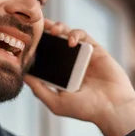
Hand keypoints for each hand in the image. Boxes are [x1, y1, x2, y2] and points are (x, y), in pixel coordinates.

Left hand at [25, 19, 134, 135]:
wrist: (112, 108)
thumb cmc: (85, 109)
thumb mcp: (56, 102)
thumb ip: (38, 89)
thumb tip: (23, 75)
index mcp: (60, 75)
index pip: (44, 56)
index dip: (36, 47)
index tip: (25, 41)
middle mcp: (70, 64)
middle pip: (53, 42)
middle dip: (45, 31)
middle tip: (36, 26)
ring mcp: (82, 56)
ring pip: (67, 34)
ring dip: (59, 28)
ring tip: (53, 30)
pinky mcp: (95, 50)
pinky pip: (83, 36)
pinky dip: (75, 34)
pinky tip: (70, 41)